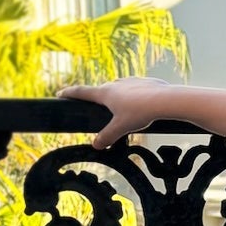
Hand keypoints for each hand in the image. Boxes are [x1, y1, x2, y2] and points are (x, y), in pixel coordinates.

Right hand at [56, 76, 171, 148]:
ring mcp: (131, 80)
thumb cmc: (140, 112)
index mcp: (106, 93)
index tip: (60, 93)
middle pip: (102, 90)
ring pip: (119, 87)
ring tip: (122, 108)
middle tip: (96, 106)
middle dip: (98, 98)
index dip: (70, 93)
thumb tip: (95, 145)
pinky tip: (141, 104)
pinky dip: (134, 95)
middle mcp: (116, 83)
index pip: (82, 92)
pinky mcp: (145, 81)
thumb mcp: (121, 128)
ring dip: (117, 96)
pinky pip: (135, 88)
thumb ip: (107, 136)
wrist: (165, 100)